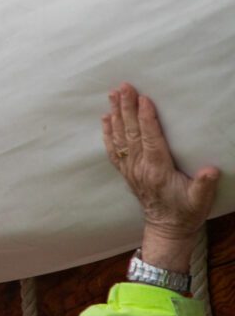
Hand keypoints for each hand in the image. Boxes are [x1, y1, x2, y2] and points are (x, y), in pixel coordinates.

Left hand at [102, 82, 219, 271]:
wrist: (166, 229)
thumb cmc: (186, 212)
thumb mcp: (200, 200)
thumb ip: (204, 184)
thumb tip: (210, 170)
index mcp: (157, 170)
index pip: (150, 138)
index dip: (146, 118)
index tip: (144, 99)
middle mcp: (139, 167)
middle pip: (131, 132)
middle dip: (127, 108)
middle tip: (123, 87)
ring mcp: (130, 168)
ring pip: (120, 137)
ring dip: (116, 114)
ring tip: (113, 95)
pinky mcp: (126, 171)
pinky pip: (113, 148)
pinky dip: (108, 132)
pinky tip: (106, 118)